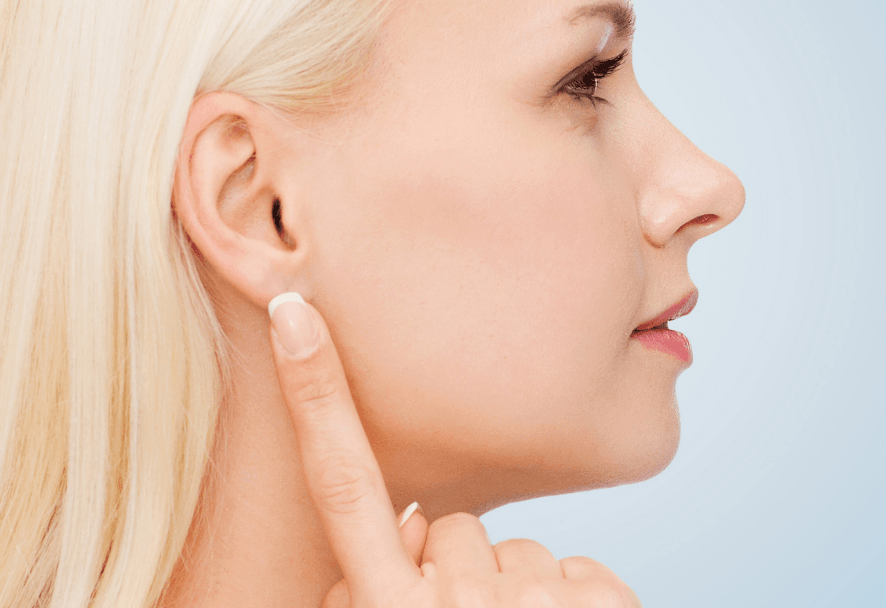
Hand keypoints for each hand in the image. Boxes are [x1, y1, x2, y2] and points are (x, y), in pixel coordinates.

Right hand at [267, 293, 642, 607]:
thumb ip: (382, 591)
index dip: (316, 397)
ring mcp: (521, 602)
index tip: (295, 308)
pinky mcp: (590, 603)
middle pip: (449, 525)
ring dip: (525, 595)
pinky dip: (584, 607)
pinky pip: (582, 572)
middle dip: (459, 569)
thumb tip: (403, 526)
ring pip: (520, 549)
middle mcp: (445, 604)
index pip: (341, 487)